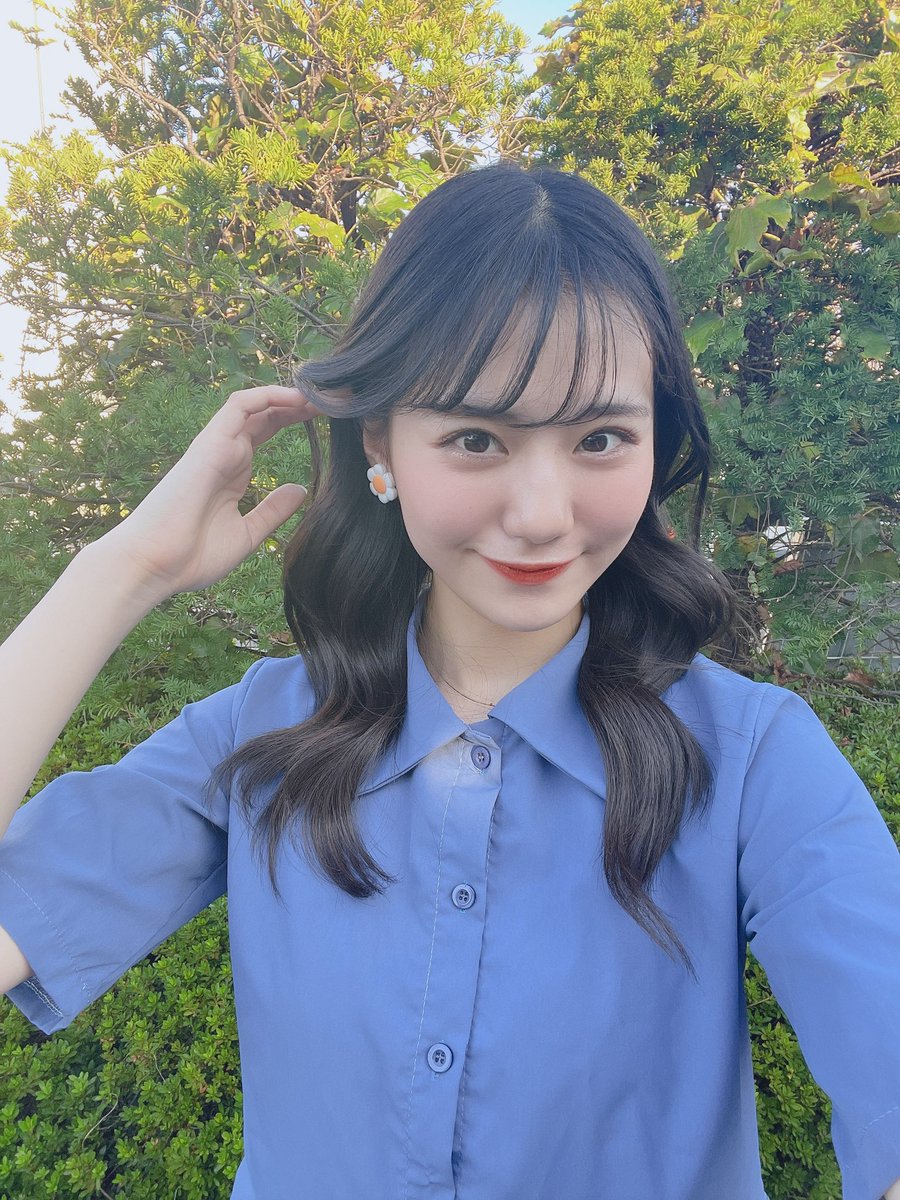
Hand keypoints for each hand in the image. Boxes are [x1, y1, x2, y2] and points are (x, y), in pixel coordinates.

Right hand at [96, 385, 320, 600]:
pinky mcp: (209, 444)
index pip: (265, 433)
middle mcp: (224, 454)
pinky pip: (238, 406)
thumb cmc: (193, 556)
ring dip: (287, 395)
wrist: (156, 565)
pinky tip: (296, 397)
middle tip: (332, 400)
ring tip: (320, 393)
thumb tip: (300, 490)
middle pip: (264, 415)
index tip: (326, 418)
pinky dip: (267, 396)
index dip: (294, 420)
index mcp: (233, 473)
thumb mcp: (247, 535)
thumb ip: (272, 511)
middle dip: (297, 404)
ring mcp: (215, 446)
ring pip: (253, 405)